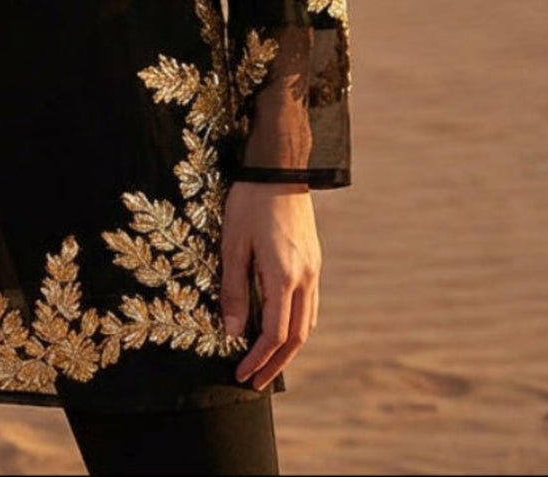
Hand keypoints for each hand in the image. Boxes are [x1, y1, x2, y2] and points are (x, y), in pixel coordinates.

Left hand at [219, 180, 319, 391]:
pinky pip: (310, 303)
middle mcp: (305, 277)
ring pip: (308, 321)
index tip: (241, 373)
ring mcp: (313, 268)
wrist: (279, 166)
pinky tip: (281, 325)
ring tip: (267, 361)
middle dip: (276, 363)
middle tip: (255, 381)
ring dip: (289, 347)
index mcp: (284, 275)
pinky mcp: (313, 259)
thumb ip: (234, 290)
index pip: (275, 334)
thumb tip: (234, 332)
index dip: (258, 358)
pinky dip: (297, 324)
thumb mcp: (233, 244)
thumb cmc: (250, 202)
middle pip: (297, 336)